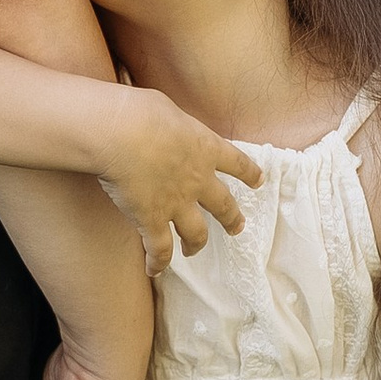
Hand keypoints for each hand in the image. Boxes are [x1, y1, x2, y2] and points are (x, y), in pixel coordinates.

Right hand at [97, 93, 258, 272]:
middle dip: (231, 219)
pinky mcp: (152, 220)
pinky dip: (158, 262)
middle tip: (237, 228)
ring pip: (196, 233)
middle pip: (223, 205)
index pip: (237, 163)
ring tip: (193, 250)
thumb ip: (175, 124)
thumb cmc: (141, 111)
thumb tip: (165, 123)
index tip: (258, 182)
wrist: (122, 132)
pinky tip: (154, 270)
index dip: (250, 174)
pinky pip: (159, 248)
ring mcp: (177, 203)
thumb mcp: (169, 109)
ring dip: (195, 244)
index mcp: (206, 148)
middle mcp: (198, 180)